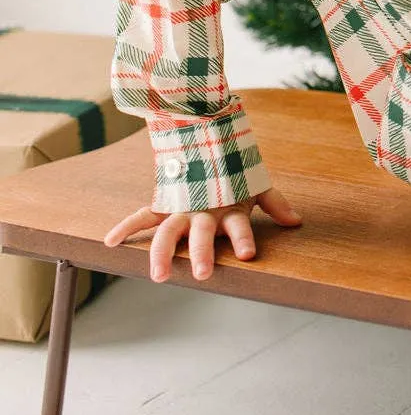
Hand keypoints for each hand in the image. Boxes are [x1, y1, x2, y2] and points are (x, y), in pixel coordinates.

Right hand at [103, 186, 302, 282]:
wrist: (210, 139)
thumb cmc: (235, 174)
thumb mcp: (257, 186)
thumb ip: (275, 204)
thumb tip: (297, 221)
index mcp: (229, 208)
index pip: (239, 226)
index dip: (243, 239)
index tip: (248, 255)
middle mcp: (204, 211)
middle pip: (201, 234)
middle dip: (201, 254)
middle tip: (201, 274)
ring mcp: (182, 208)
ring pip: (169, 232)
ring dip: (162, 253)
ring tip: (158, 275)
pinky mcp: (164, 205)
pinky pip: (141, 216)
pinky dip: (125, 228)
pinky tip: (109, 243)